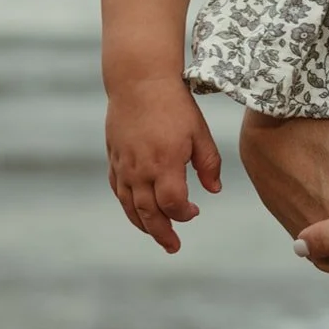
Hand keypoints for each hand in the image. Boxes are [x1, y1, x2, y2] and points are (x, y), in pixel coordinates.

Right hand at [105, 77, 222, 253]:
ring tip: (157, 236)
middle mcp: (140, 169)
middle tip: (173, 246)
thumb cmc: (174, 105)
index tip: (194, 212)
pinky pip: (118, 190)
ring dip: (143, 224)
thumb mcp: (200, 133)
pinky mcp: (114, 158)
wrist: (139, 81)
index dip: (184, 214)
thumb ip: (209, 164)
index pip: (173, 203)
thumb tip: (214, 191)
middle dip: (162, 233)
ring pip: (130, 205)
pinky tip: (138, 212)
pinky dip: (128, 206)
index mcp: (165, 163)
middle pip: (148, 213)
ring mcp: (124, 165)